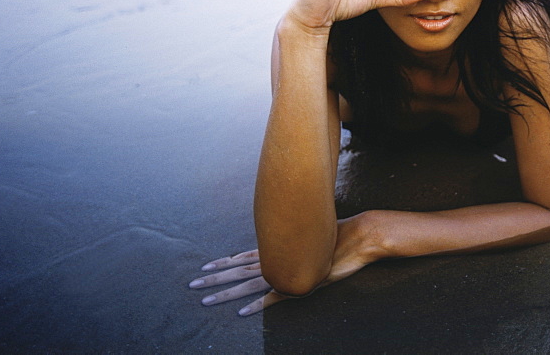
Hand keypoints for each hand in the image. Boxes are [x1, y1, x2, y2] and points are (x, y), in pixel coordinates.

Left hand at [190, 216, 381, 315]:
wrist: (358, 236)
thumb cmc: (337, 236)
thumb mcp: (311, 238)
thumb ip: (297, 243)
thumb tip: (290, 239)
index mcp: (280, 247)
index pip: (243, 257)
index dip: (223, 263)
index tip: (205, 268)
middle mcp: (278, 257)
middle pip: (238, 270)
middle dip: (214, 278)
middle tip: (192, 285)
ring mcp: (287, 271)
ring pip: (248, 283)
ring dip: (225, 293)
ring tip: (205, 300)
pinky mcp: (299, 283)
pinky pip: (273, 296)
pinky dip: (257, 305)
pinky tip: (241, 313)